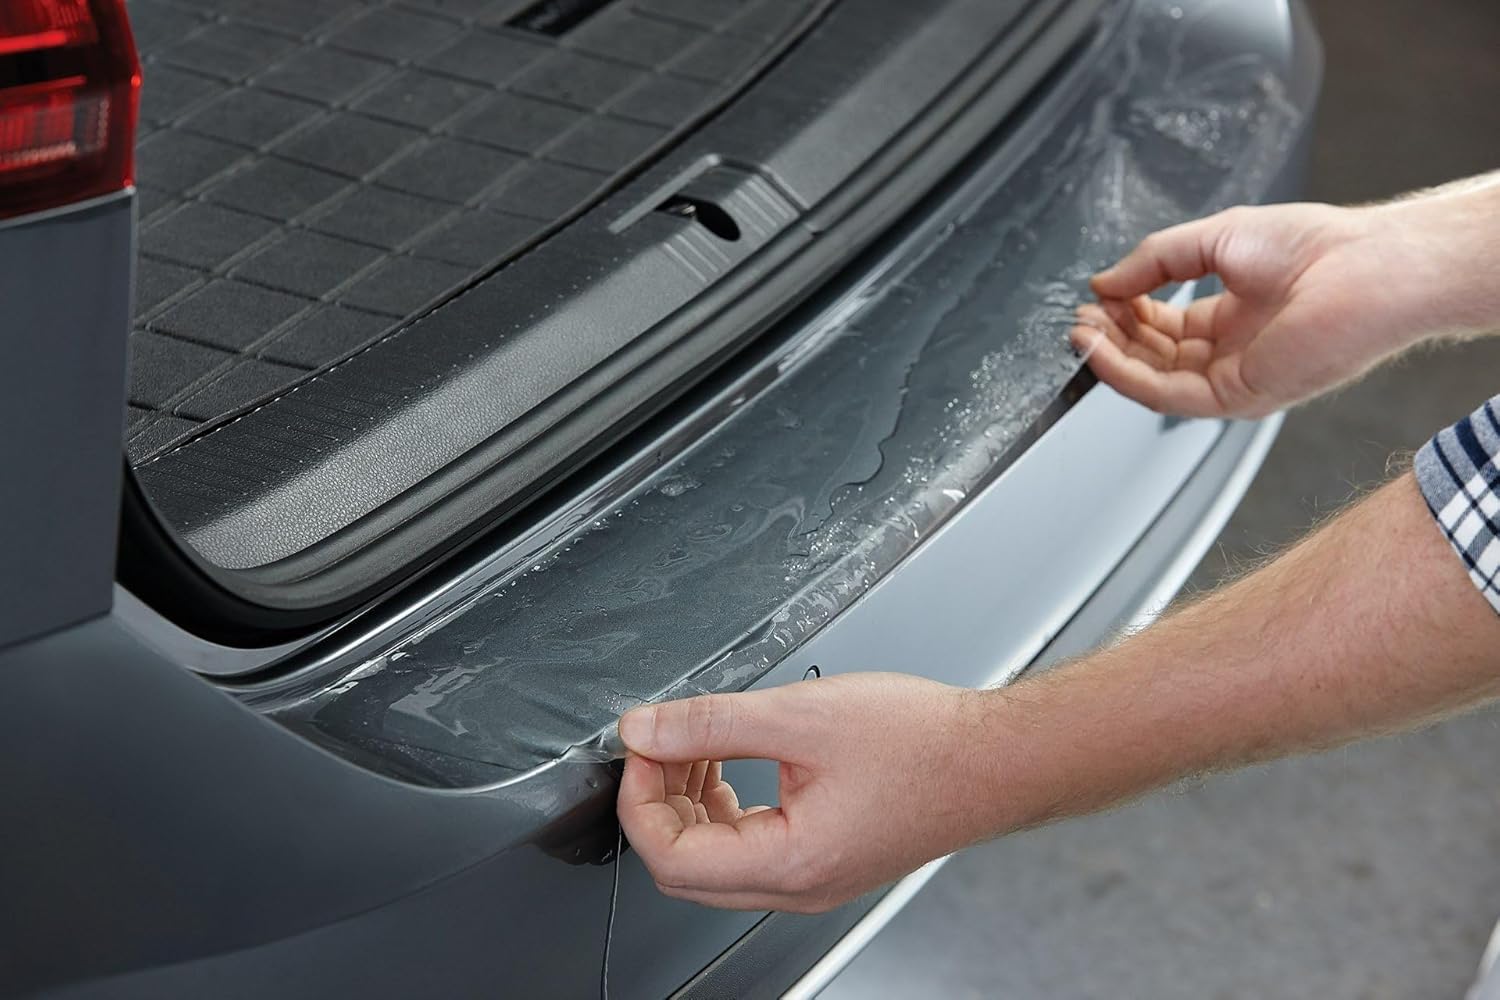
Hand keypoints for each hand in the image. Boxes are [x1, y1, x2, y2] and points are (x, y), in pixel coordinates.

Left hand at [616, 673, 984, 912]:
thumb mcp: (800, 715)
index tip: (642, 747)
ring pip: (713, 861)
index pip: (668, 856)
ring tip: (698, 744)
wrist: (995, 758)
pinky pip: (749, 849)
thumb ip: (710, 724)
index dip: (639, 797)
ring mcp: (812, 879)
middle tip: (663, 743)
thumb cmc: (923, 742)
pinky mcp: (824, 859)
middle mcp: (798, 887)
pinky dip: (725, 807)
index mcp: (790, 862)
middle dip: (659, 801)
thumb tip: (645, 729)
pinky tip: (733, 760)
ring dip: (691, 803)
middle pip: (683, 868)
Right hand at [1070, 201, 1435, 417]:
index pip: (1164, 325)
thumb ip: (1155, 260)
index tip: (1099, 293)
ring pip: (1152, 380)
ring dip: (1111, 358)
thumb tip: (1103, 282)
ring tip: (1082, 332)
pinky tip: (1101, 351)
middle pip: (1152, 355)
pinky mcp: (1235, 397)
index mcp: (1236, 316)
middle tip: (1082, 317)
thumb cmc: (1318, 248)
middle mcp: (1232, 352)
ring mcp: (1233, 378)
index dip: (1126, 310)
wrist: (1365, 268)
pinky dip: (1126, 376)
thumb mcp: (1214, 237)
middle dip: (1111, 336)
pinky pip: (1165, 395)